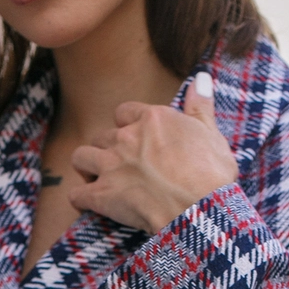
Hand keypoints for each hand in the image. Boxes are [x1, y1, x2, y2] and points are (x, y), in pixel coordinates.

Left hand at [70, 72, 237, 234]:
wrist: (198, 209)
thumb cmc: (211, 174)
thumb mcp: (211, 134)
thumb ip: (200, 106)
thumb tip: (201, 78)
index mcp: (152, 119)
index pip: (125, 112)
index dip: (128, 126)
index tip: (136, 140)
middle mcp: (127, 138)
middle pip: (102, 136)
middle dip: (107, 150)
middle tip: (118, 166)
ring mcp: (111, 166)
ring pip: (81, 157)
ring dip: (86, 167)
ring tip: (96, 179)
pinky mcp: (102, 195)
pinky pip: (77, 194)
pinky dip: (79, 199)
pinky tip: (86, 204)